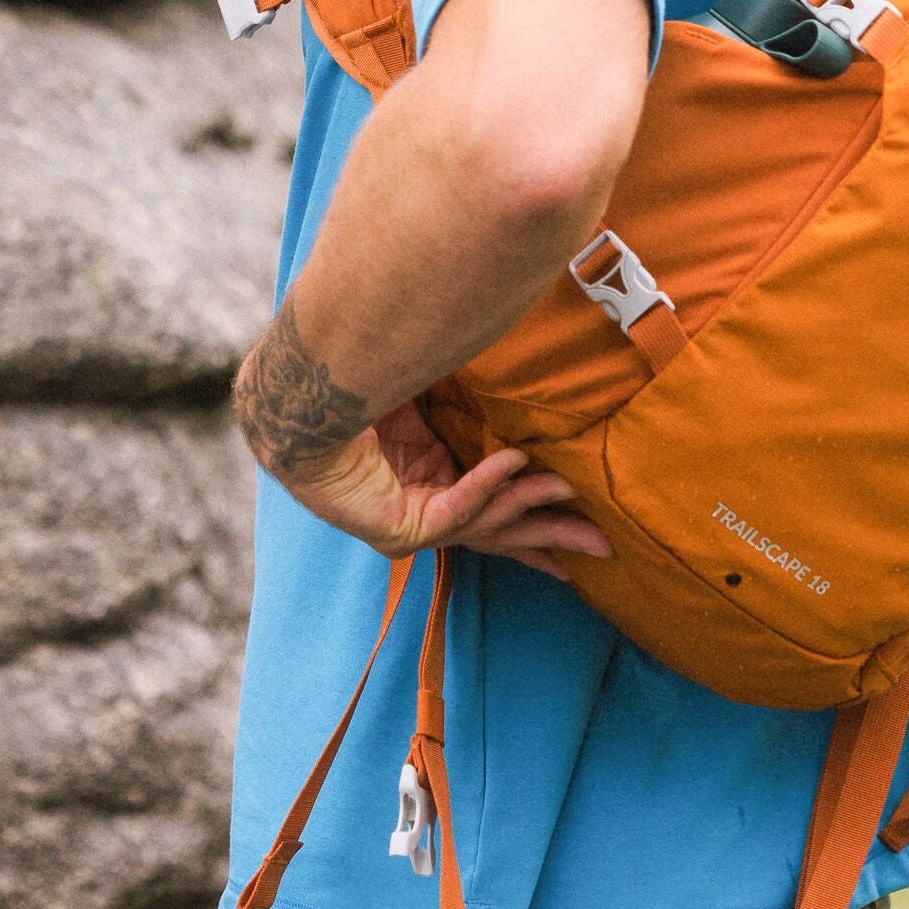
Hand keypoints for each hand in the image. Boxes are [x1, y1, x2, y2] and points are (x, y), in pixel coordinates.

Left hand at [277, 399, 612, 579]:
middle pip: (502, 531)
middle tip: (605, 547)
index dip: (539, 515)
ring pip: (485, 529)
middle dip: (554, 537)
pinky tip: (514, 462)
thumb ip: (483, 393)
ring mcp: (408, 521)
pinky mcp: (394, 529)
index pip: (496, 507)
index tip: (582, 515)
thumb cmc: (365, 376)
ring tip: (569, 488)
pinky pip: (454, 512)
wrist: (303, 389)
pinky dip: (486, 487)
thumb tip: (533, 361)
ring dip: (530, 509)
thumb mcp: (441, 385)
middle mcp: (423, 503)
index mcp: (434, 474)